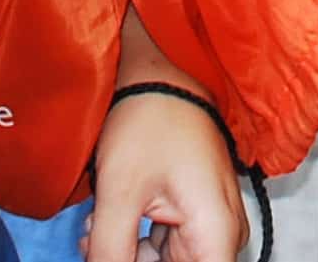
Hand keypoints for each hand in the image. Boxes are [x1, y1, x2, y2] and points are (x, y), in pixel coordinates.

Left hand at [92, 16, 247, 261]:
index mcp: (215, 234)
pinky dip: (134, 242)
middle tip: (94, 240)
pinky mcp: (197, 215)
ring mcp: (212, 225)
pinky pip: (168, 248)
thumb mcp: (119, 193)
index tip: (120, 255)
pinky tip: (106, 220)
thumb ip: (110, 253)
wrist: (162, 73)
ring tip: (94, 226)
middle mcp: (223, 235)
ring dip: (127, 255)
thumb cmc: (149, 121)